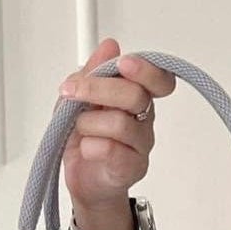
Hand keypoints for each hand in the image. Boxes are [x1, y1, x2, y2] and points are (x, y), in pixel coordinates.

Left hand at [58, 37, 174, 229]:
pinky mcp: (132, 167)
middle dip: (97, 89)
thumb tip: (109, 46)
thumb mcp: (77, 100)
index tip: (122, 63)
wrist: (85, 183)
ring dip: (88, 122)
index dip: (146, 69)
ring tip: (79, 129)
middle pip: (135, 95)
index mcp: (135, 96)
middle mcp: (143, 118)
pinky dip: (90, 146)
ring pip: (120, 123)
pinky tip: (86, 148)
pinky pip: (112, 150)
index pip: (158, 79)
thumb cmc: (85, 139)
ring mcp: (140, 144)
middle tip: (72, 91)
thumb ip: (91, 73)